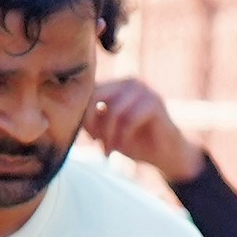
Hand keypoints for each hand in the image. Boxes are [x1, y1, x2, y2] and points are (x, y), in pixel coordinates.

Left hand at [86, 74, 203, 185]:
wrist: (165, 154)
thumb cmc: (133, 142)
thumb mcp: (105, 130)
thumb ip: (90, 120)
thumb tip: (71, 117)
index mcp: (115, 85)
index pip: (89, 90)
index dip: (84, 115)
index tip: (89, 137)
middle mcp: (128, 82)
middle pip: (96, 95)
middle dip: (91, 122)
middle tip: (96, 143)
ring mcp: (143, 90)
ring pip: (113, 110)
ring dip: (108, 135)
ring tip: (108, 151)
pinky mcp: (154, 103)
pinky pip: (129, 119)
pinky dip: (121, 137)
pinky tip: (119, 148)